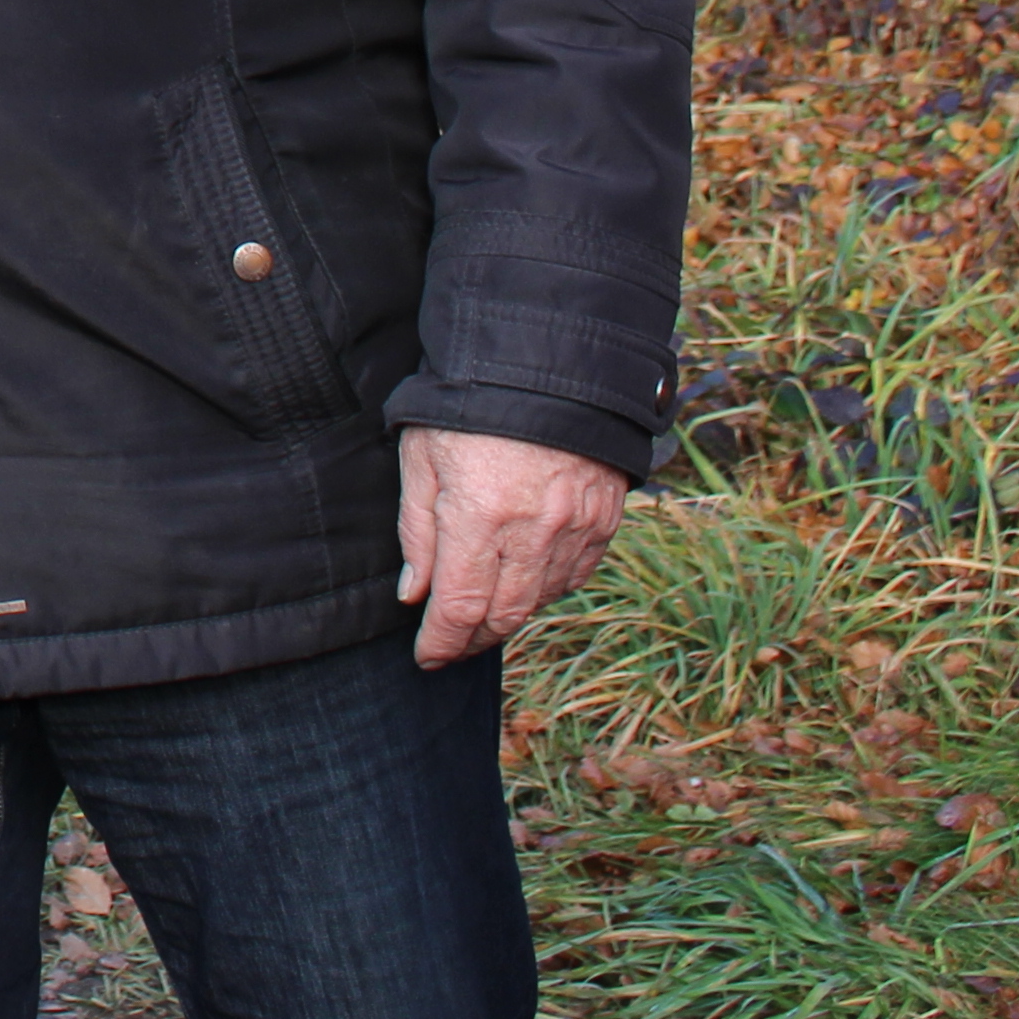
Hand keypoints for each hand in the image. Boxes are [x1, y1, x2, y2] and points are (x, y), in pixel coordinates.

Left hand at [394, 425, 627, 664]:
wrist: (547, 361)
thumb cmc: (469, 404)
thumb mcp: (421, 457)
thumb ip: (417, 531)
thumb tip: (414, 596)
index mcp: (479, 517)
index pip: (460, 608)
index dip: (442, 642)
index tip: (426, 656)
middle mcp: (533, 532)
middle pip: (504, 616)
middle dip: (473, 639)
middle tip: (450, 644)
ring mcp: (575, 528)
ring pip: (541, 600)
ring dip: (509, 613)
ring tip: (482, 610)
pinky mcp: (604, 520)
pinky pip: (575, 574)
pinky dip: (547, 587)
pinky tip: (524, 579)